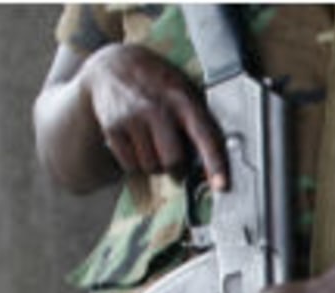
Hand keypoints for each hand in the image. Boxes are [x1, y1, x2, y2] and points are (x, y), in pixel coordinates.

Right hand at [80, 43, 227, 188]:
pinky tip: (137, 143)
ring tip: (153, 144)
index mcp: (182, 99)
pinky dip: (136, 163)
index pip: (204, 136)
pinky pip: (131, 165)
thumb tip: (212, 164)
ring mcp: (132, 118)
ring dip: (155, 165)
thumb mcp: (184, 89)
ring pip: (151, 167)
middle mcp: (156, 107)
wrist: (113, 63)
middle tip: (176, 161)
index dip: (215, 164)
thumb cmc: (158, 83)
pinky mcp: (112, 128)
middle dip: (177, 168)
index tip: (222, 186)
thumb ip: (199, 120)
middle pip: (173, 161)